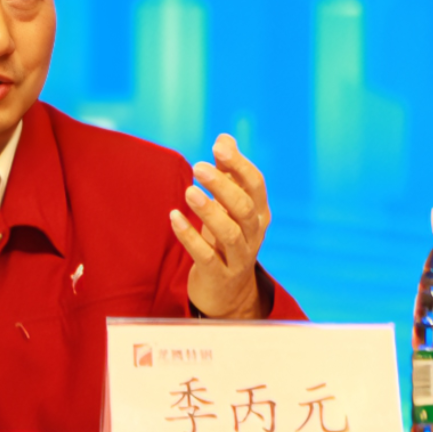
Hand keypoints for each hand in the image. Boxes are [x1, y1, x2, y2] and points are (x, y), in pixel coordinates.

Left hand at [169, 134, 270, 318]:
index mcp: (259, 213)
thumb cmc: (226, 240)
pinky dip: (189, 236)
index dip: (239, 165)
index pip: (256, 185)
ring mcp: (238, 258)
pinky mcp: (219, 275)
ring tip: (189, 191)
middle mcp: (253, 234)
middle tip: (199, 166)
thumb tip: (224, 138)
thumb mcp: (230, 207)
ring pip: (230, 233)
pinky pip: (206, 256)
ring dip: (209, 211)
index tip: (218, 146)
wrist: (228, 293)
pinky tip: (173, 217)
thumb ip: (228, 173)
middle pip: (244, 208)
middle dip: (223, 186)